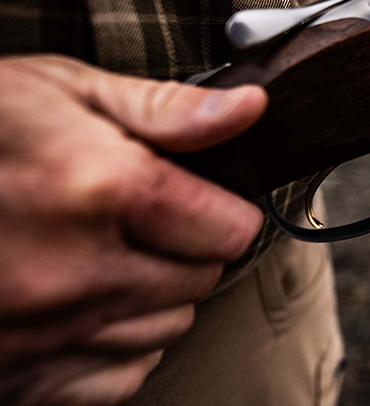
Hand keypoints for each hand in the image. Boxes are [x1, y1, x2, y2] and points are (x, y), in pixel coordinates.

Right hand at [0, 55, 266, 404]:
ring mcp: (42, 332)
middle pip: (201, 280)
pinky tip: (84, 304)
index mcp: (100, 190)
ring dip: (153, 294)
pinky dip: (114, 347)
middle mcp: (77, 272)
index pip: (229, 227)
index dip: (222, 206)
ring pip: (165, 329)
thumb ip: (164, 110)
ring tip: (103, 253)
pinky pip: (115, 381)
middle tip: (142, 217)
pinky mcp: (14, 373)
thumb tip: (249, 110)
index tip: (201, 197)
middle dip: (189, 246)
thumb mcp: (56, 89)